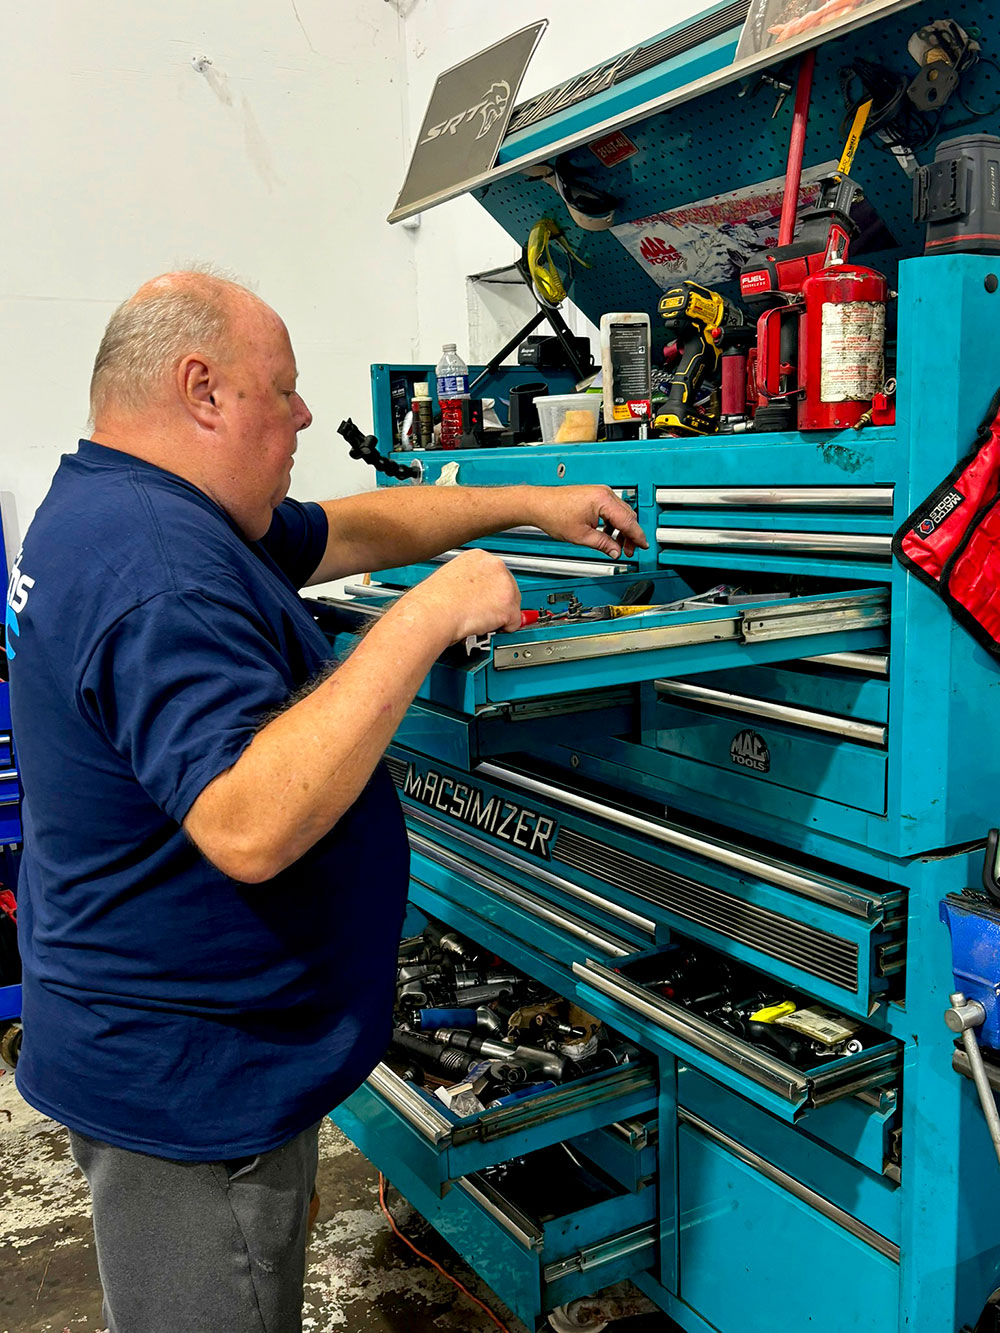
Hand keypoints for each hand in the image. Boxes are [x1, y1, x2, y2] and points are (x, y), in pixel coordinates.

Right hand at [402, 550, 521, 645]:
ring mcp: (504, 583)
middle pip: (510, 589)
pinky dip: (502, 629)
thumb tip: (486, 597)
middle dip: (497, 605)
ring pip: (513, 605)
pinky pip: (514, 623)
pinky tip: (483, 625)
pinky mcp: (508, 604)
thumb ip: (474, 584)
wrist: (431, 614)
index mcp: (478, 556)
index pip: (497, 575)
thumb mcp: (453, 580)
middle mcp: (494, 565)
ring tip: (476, 619)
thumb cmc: (433, 602)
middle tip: (477, 613)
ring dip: (499, 617)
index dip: (490, 592)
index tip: (482, 600)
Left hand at [527, 485, 648, 558]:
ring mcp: (599, 493)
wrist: (538, 504)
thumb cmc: (554, 514)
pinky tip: (608, 535)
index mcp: (603, 500)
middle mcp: (604, 493)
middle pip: (628, 516)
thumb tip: (616, 552)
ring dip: (621, 530)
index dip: (637, 536)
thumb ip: (603, 544)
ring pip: (620, 513)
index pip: (628, 521)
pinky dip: (613, 523)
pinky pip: (611, 510)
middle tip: (628, 551)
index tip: (643, 546)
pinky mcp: (594, 495)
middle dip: (630, 535)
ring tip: (617, 546)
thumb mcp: (582, 536)